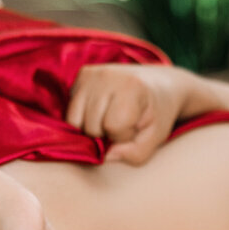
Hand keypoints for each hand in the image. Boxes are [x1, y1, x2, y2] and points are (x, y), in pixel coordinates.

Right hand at [66, 64, 188, 165]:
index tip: (135, 127)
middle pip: (91, 126)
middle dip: (106, 135)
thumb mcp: (154, 138)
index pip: (113, 126)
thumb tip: (105, 155)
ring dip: (92, 129)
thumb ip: (134, 154)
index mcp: (131, 86)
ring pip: (74, 122)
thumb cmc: (156, 114)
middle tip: (124, 124)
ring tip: (111, 119)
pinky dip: (84, 119)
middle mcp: (106, 75)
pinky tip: (102, 111)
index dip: (124, 136)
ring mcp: (91, 74)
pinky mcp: (81, 76)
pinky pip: (71, 112)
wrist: (158, 84)